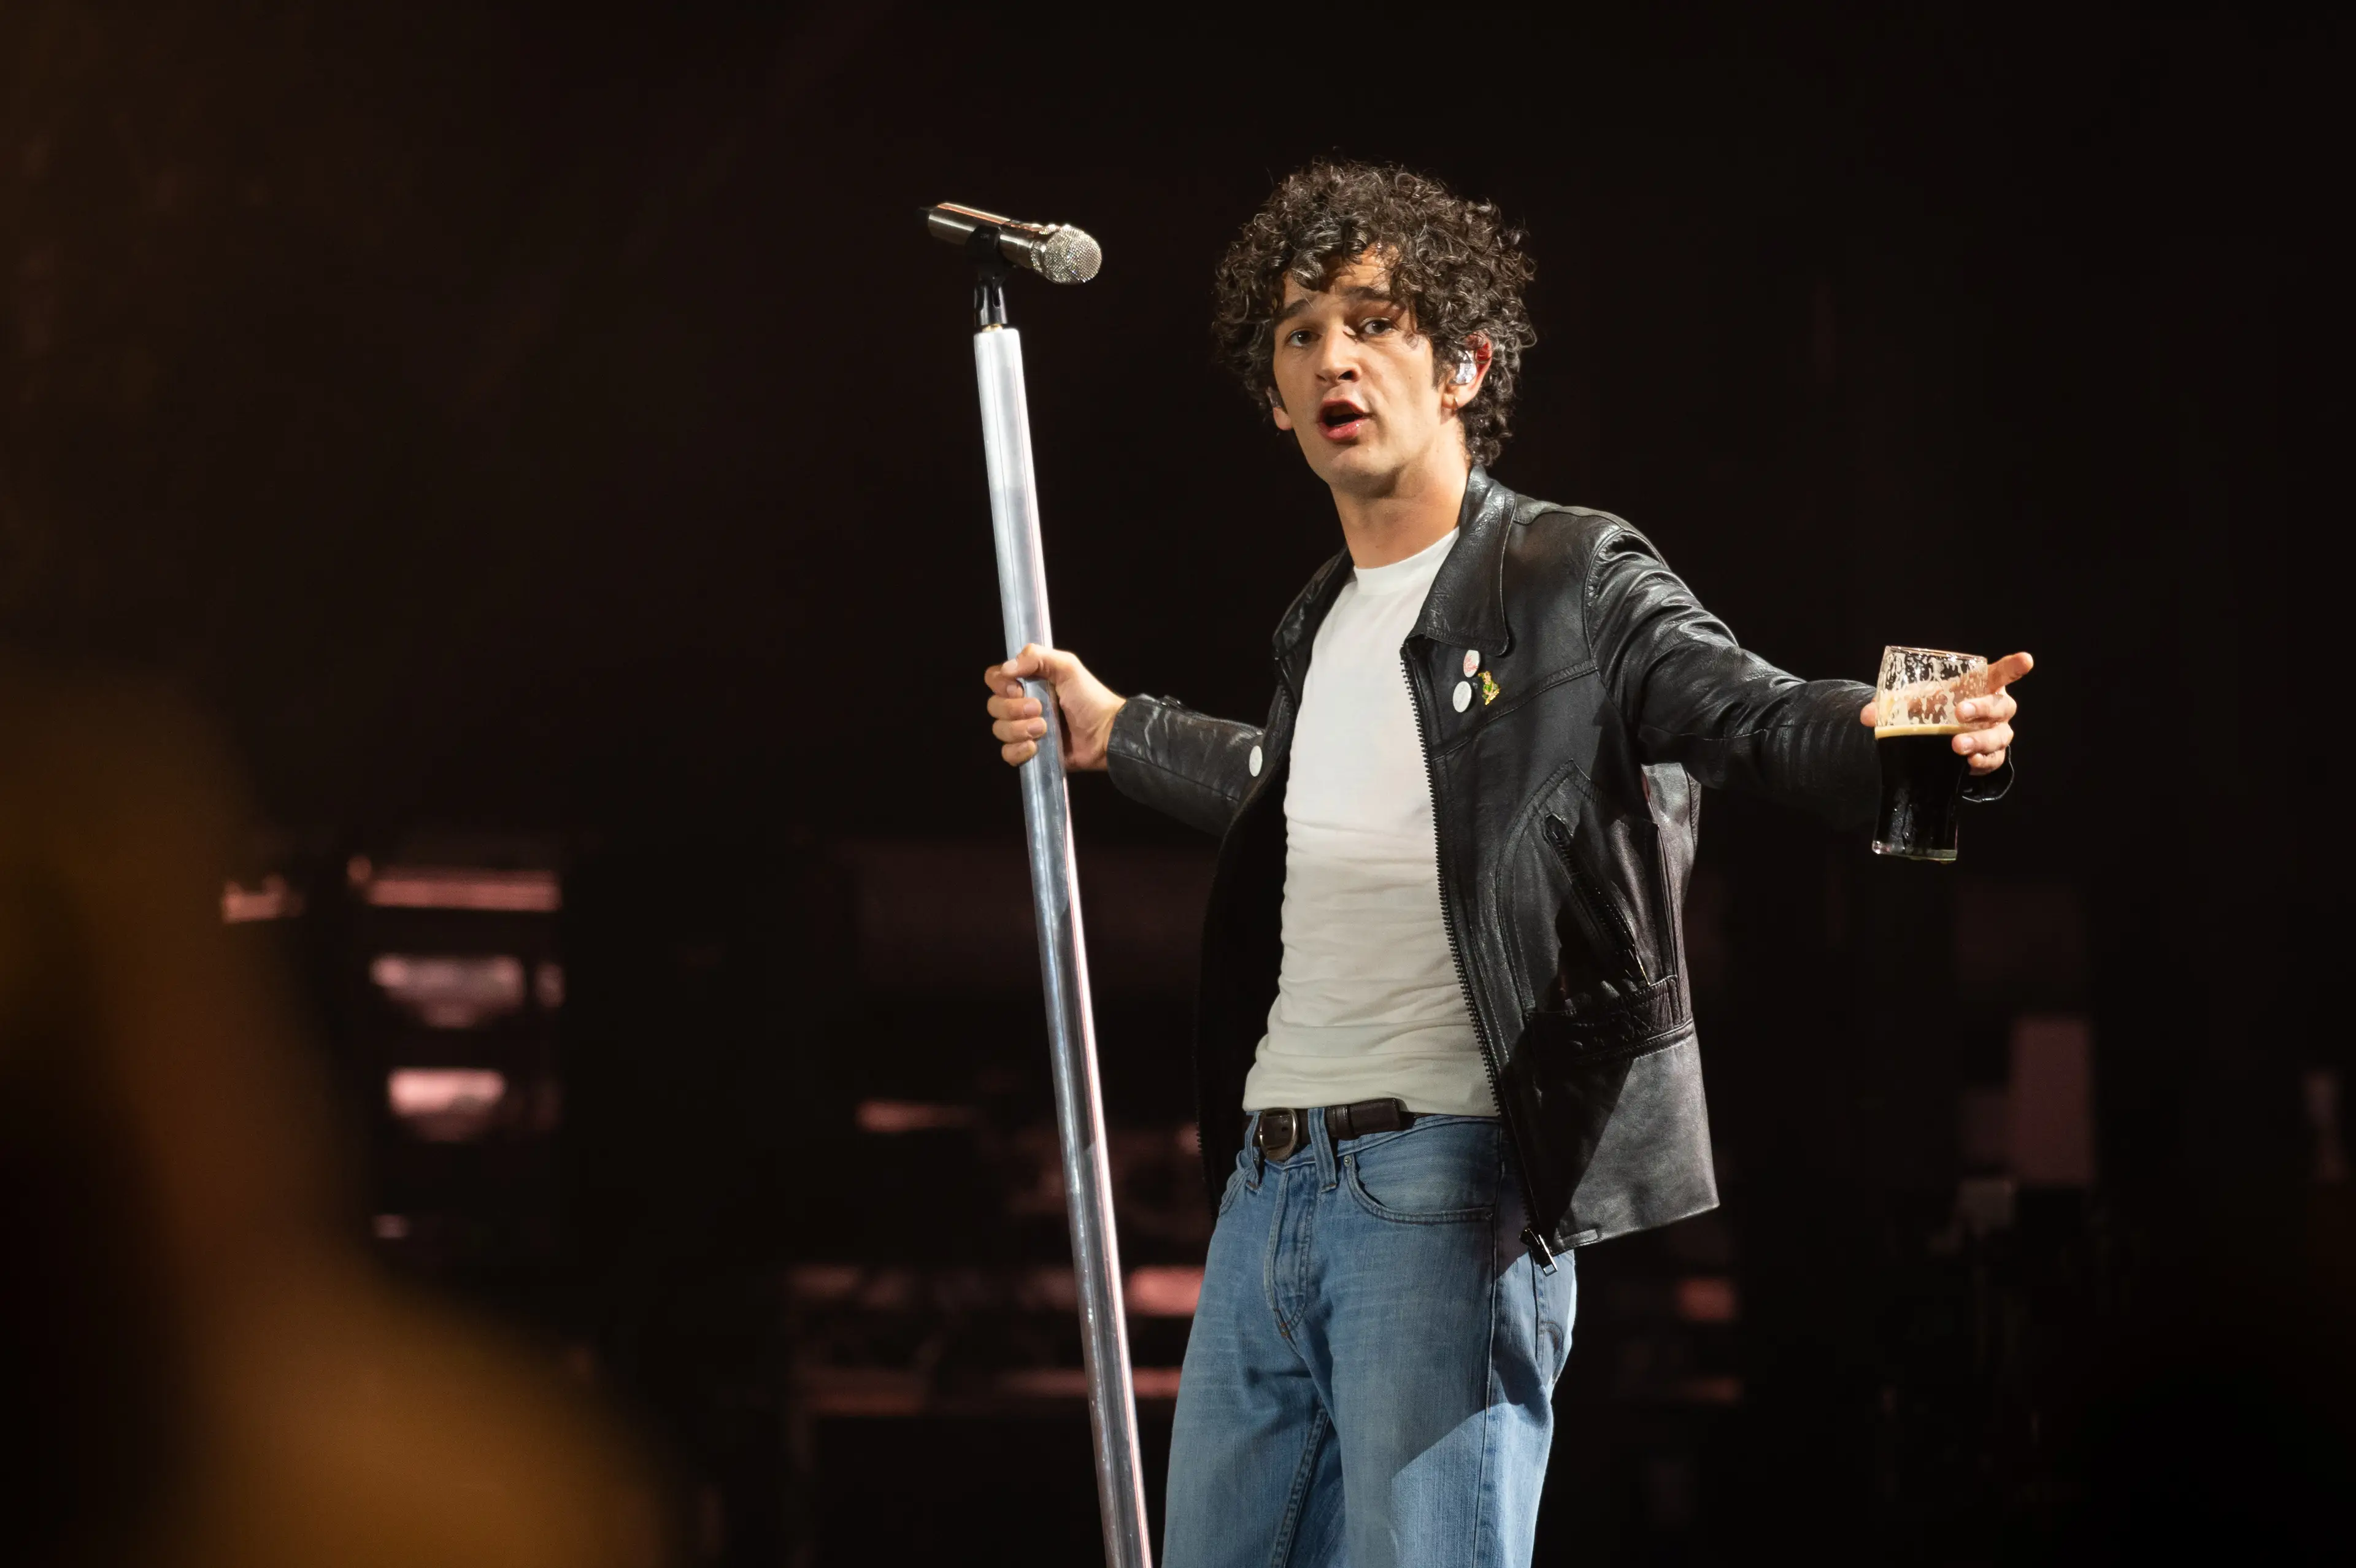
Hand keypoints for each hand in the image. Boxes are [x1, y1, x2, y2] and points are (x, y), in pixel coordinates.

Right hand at [983, 644, 1125, 769]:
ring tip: (1044, 729)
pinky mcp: (1030, 752)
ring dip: (1019, 729)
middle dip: (1014, 710)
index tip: (1017, 689)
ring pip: (999, 730)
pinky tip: (1036, 747)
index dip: (1000, 684)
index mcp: (1028, 682)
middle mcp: (1021, 705)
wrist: (1106, 733)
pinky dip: (1019, 751)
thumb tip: (1006, 669)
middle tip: (1040, 709)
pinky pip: (1008, 754)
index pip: (994, 678)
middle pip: (993, 706)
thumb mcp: (1067, 667)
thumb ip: (1036, 657)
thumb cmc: (1090, 698)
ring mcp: (1024, 730)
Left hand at [1859, 651, 2032, 774]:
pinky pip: (1994, 761)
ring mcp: (1998, 733)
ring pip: (1999, 736)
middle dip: (1983, 709)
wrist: (1940, 736)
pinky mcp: (1992, 756)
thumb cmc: (1934, 707)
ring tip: (1957, 747)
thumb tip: (1865, 716)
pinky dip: (1982, 762)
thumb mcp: (1913, 702)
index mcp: (1981, 686)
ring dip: (1979, 741)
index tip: (2026, 659)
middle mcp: (1996, 709)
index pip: (2000, 674)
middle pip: (2002, 707)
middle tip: (1961, 713)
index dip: (2013, 667)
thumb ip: (1891, 706)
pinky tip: (1968, 764)